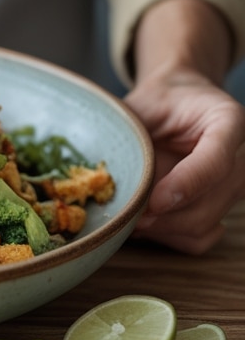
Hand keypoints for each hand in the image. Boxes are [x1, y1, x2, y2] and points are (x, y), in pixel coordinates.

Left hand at [125, 67, 244, 253]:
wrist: (177, 102)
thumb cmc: (158, 101)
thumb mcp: (145, 105)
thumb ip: (135, 134)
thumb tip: (109, 176)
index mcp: (228, 120)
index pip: (215, 162)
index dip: (185, 186)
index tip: (154, 203)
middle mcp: (242, 156)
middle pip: (210, 202)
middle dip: (166, 216)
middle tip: (127, 217)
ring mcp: (236, 185)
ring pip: (203, 225)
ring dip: (163, 228)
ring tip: (129, 219)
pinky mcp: (222, 206)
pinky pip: (199, 238)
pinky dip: (169, 236)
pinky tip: (144, 222)